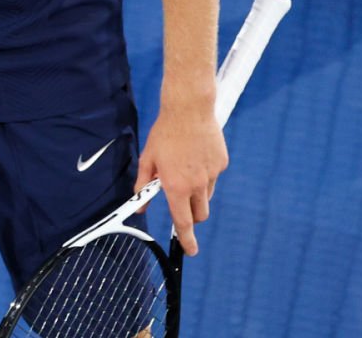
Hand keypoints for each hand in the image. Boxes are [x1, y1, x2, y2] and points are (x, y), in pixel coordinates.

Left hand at [134, 102, 226, 254]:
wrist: (189, 110)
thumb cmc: (164, 134)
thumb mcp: (147, 159)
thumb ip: (142, 185)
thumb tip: (139, 206)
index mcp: (176, 186)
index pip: (183, 222)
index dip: (186, 240)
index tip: (190, 251)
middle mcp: (197, 184)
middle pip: (200, 215)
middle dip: (192, 216)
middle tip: (181, 202)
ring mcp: (212, 174)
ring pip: (206, 196)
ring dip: (197, 193)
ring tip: (185, 168)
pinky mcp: (221, 164)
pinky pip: (213, 177)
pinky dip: (205, 174)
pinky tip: (195, 155)